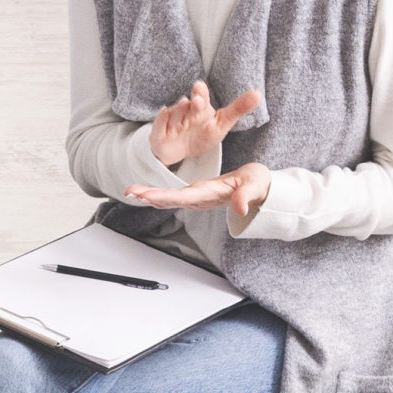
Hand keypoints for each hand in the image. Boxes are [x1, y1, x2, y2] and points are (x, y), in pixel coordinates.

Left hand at [125, 162, 272, 227]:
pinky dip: (158, 194)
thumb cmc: (259, 184)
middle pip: (172, 199)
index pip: (185, 197)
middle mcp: (201, 199)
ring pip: (170, 199)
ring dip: (150, 196)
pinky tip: (146, 193)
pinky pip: (174, 196)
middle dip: (150, 196)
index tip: (148, 195)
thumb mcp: (255, 186)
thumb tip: (239, 209)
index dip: (165, 196)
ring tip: (131, 192)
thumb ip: (246, 196)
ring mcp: (198, 198)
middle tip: (130, 192)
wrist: (261, 189)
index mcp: (211, 195)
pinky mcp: (198, 194)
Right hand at [146, 80, 262, 167]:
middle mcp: (184, 111)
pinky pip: (158, 125)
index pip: (200, 96)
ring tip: (182, 112)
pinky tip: (164, 114)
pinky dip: (160, 121)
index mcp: (200, 107)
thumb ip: (239, 108)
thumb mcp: (222, 123)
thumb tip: (258, 93)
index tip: (199, 87)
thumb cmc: (202, 134)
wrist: (179, 151)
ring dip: (177, 111)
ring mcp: (171, 121)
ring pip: (174, 113)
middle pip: (186, 103)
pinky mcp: (158, 133)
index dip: (200, 92)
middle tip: (194, 101)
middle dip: (189, 101)